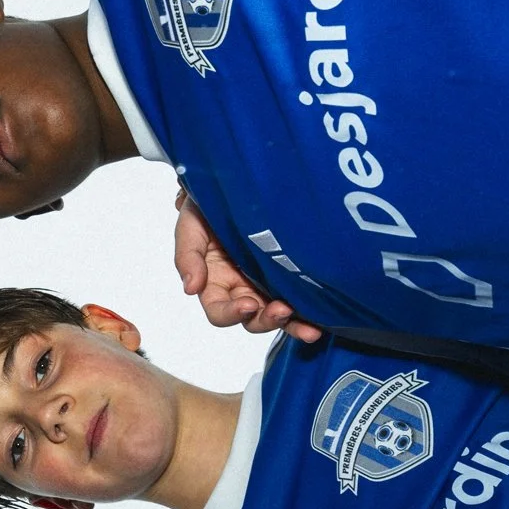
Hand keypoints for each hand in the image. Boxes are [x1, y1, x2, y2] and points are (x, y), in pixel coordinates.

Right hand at [173, 192, 324, 342]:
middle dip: (267, 319)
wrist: (235, 182)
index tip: (247, 303)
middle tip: (282, 309)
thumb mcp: (191, 226)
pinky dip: (310, 314)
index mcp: (215, 282)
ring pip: (278, 315)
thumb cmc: (208, 205)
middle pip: (252, 319)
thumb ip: (188, 256)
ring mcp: (266, 284)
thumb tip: (191, 289)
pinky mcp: (289, 276)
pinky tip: (321, 320)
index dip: (232, 313)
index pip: (219, 311)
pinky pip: (299, 301)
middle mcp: (241, 288)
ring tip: (310, 327)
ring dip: (292, 324)